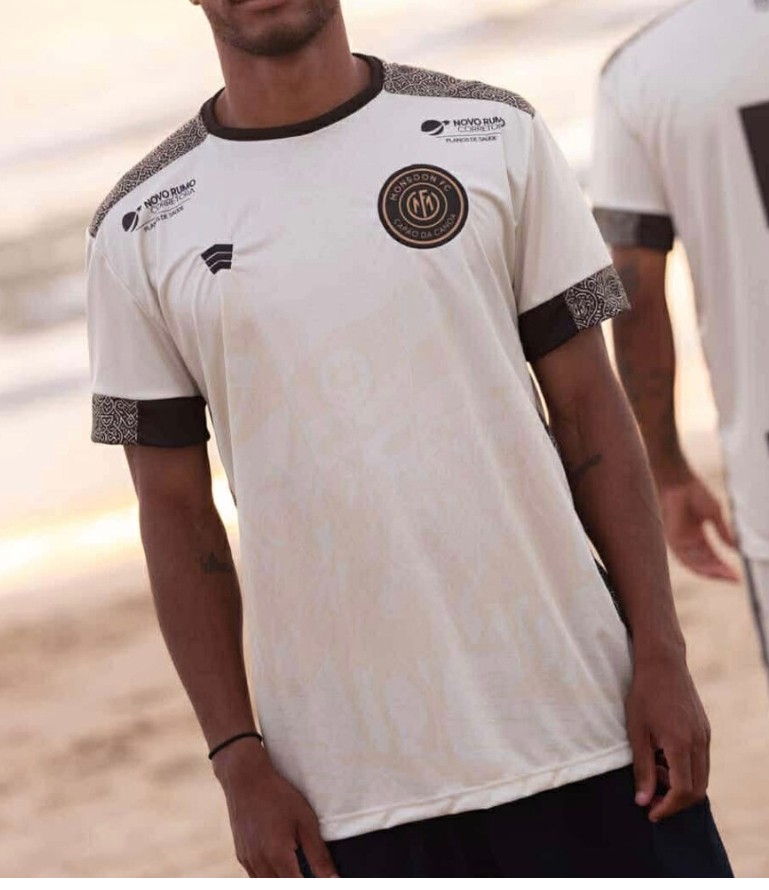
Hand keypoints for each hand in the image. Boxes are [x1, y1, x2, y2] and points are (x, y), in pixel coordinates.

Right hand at [212, 739, 337, 877]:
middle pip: (280, 888)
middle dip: (296, 882)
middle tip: (308, 872)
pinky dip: (270, 876)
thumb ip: (319, 855)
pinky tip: (281, 864)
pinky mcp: (241, 855)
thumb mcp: (305, 821)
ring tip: (297, 868)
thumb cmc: (278, 796)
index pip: (296, 887)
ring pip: (267, 884)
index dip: (310, 886)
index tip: (322, 881)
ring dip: (283, 880)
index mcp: (277, 856)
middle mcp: (259, 863)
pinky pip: (257, 877)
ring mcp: (247, 861)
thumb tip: (334, 880)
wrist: (245, 779)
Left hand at [625, 654, 710, 821]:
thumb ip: (642, 768)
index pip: (682, 791)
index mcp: (680, 744)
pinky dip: (686, 770)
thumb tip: (643, 800)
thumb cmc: (644, 694)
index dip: (667, 807)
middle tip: (652, 800)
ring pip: (701, 776)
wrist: (662, 663)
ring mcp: (705, 735)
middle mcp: (698, 742)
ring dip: (681, 785)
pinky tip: (664, 759)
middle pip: (697, 790)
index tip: (650, 812)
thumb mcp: (636, 731)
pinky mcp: (704, 729)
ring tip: (655, 774)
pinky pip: (701, 760)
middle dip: (675, 802)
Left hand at [657, 473, 738, 581]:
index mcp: (698, 536)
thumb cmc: (695, 494)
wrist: (680, 483)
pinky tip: (713, 569)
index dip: (724, 567)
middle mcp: (688, 542)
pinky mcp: (673, 540)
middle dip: (720, 572)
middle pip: (705, 564)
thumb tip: (736, 549)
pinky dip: (700, 566)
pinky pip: (686, 559)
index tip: (738, 575)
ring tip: (728, 576)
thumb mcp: (715, 514)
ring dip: (713, 572)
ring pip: (696, 564)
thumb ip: (724, 532)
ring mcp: (680, 542)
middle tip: (736, 579)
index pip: (712, 556)